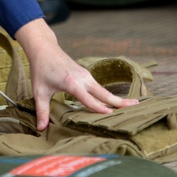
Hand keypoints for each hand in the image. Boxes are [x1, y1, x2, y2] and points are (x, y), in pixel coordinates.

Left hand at [15, 18, 137, 130]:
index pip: (88, 99)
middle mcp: (83, 78)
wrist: (44, 49)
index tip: (111, 116)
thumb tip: (40, 128)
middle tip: (137, 107)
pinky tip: (114, 101)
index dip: (99, 108)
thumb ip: (42, 110)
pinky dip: (108, 94)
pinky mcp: (86, 74)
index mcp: (71, 83)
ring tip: (132, 105)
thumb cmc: (41, 70)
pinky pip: (99, 87)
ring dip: (117, 98)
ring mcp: (86, 75)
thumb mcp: (39, 91)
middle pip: (104, 93)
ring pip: (103, 90)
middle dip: (120, 101)